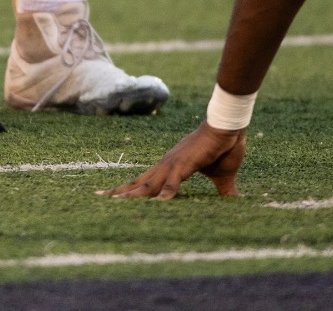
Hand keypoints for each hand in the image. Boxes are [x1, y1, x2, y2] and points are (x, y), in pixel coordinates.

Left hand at [105, 120, 245, 198]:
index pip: (145, 181)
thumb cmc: (223, 148)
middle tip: (99, 197)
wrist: (229, 127)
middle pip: (138, 183)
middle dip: (120, 192)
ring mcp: (174, 164)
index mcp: (171, 167)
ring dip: (133, 194)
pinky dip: (166, 193)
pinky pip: (173, 182)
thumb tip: (234, 202)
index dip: (129, 189)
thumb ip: (223, 191)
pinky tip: (158, 204)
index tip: (112, 196)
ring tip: (116, 204)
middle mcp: (167, 165)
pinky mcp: (186, 163)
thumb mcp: (221, 177)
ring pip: (148, 184)